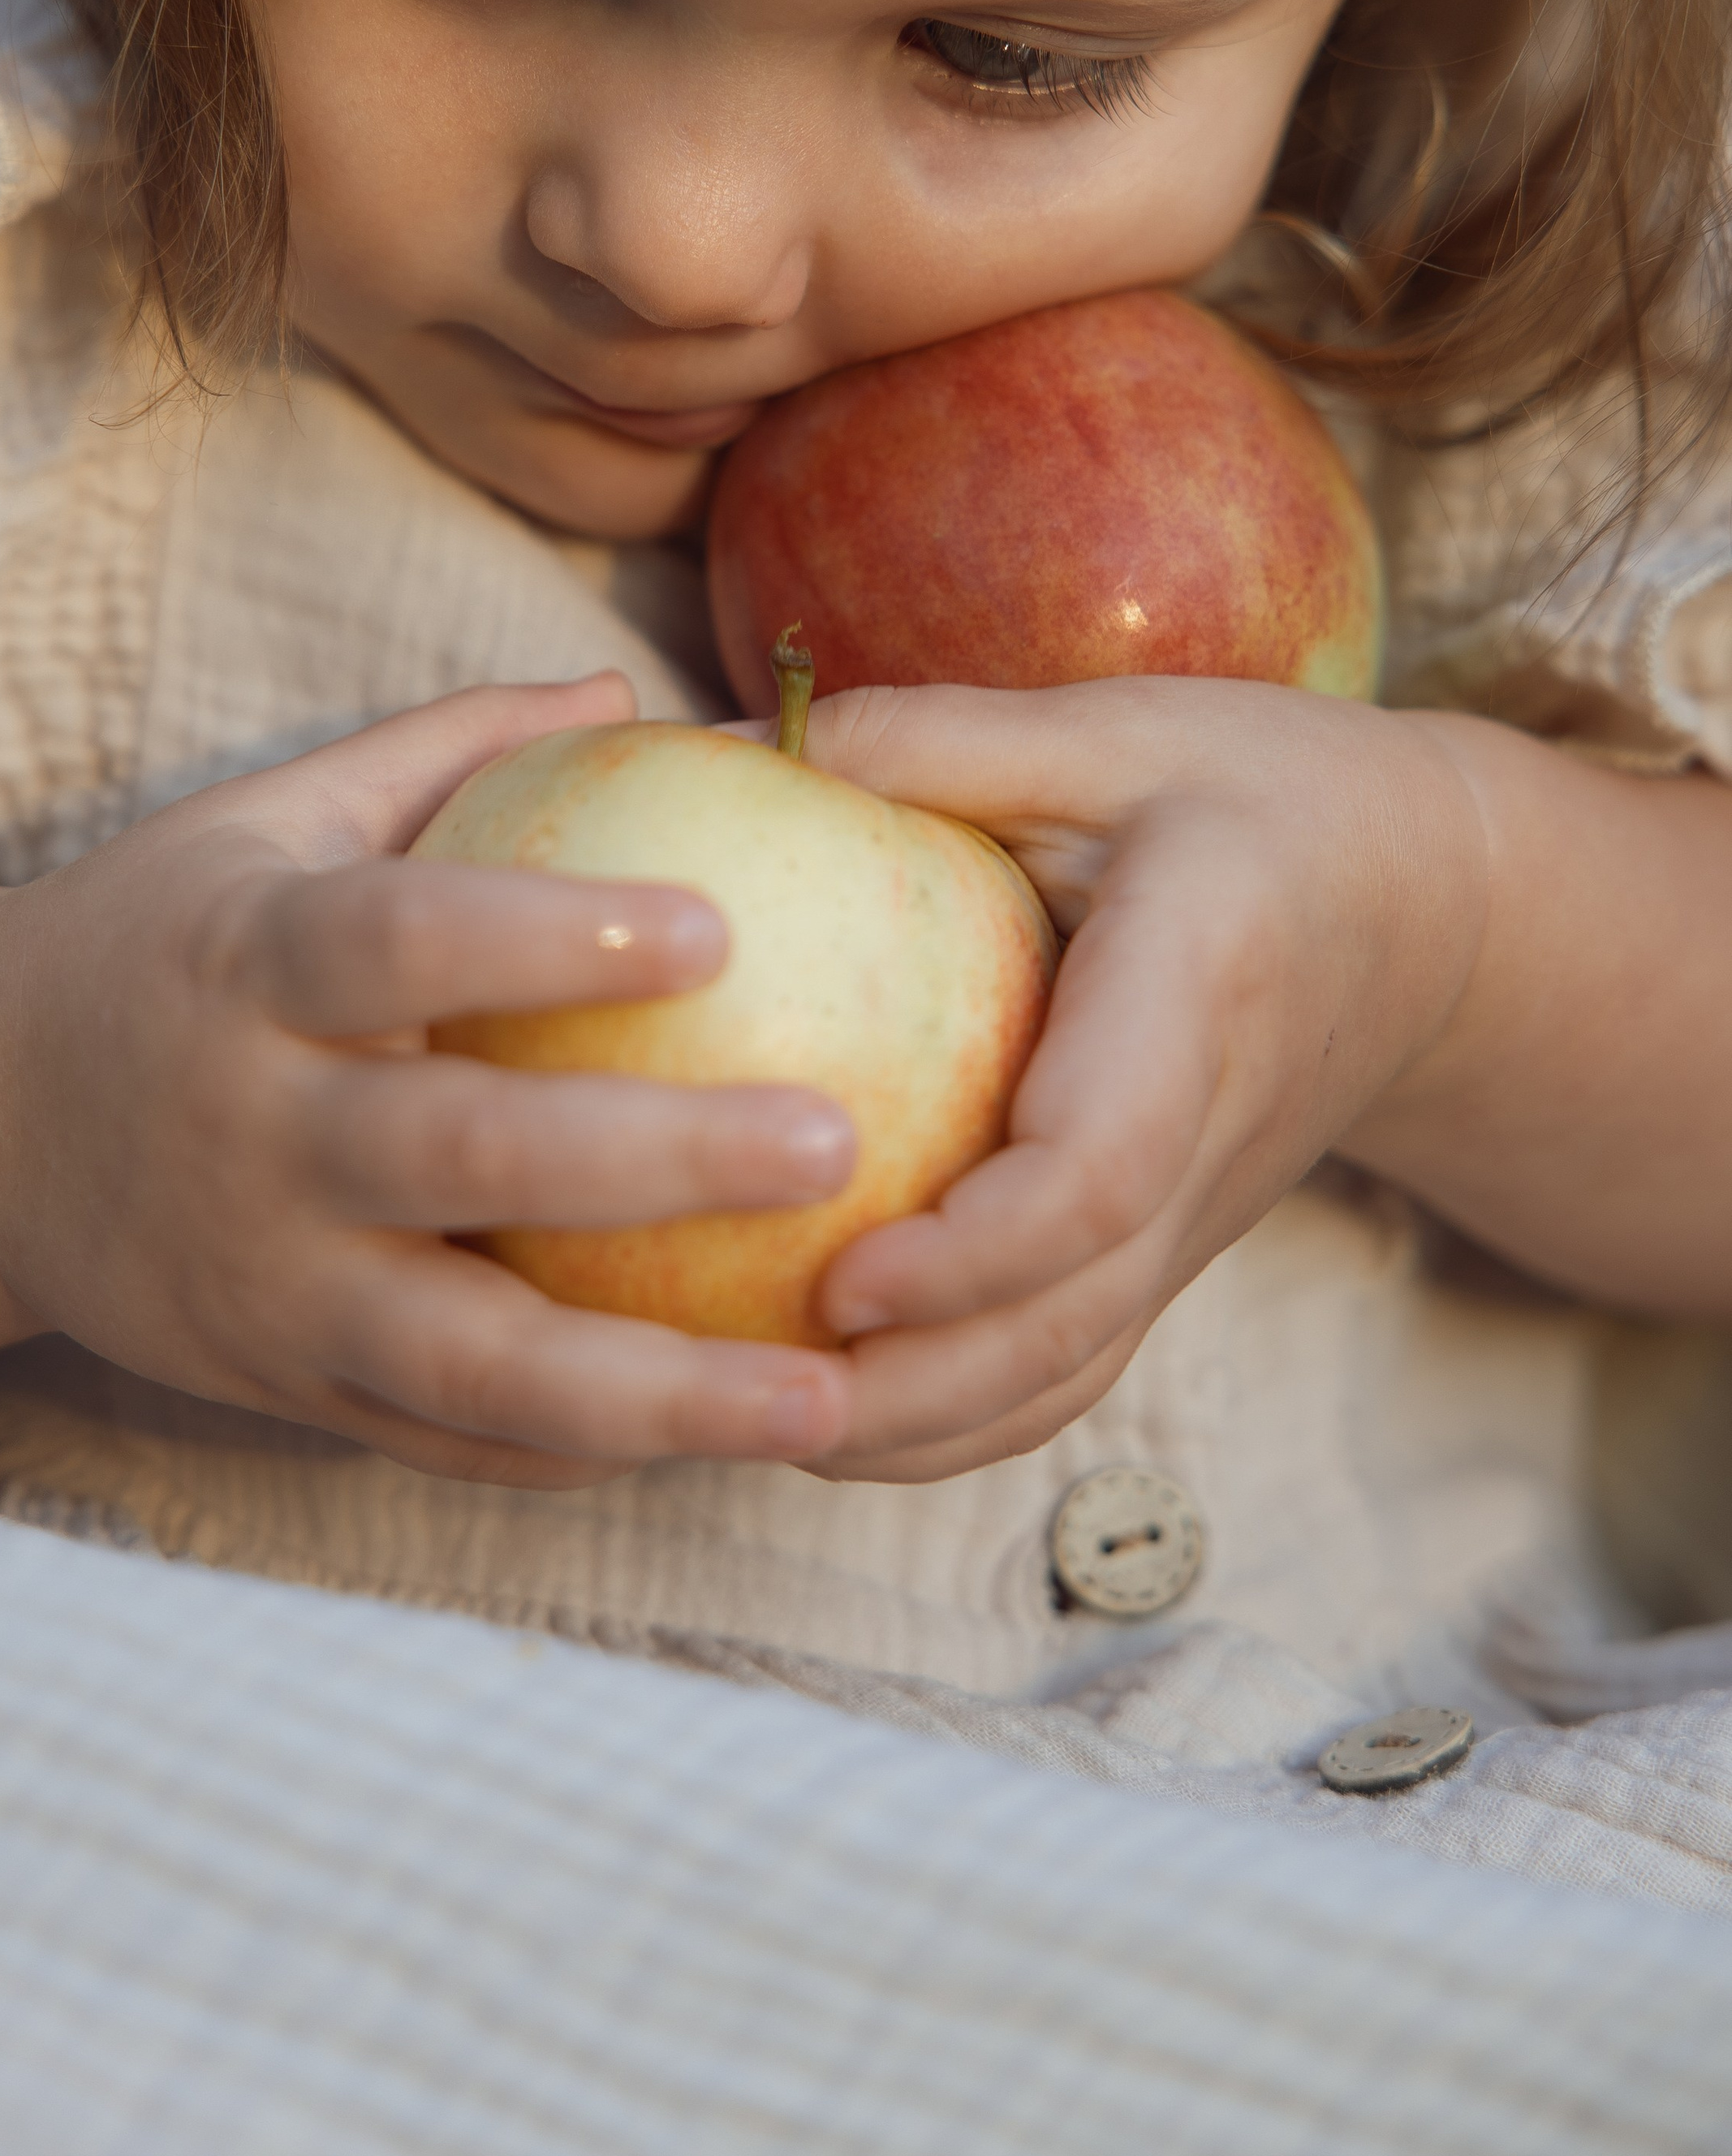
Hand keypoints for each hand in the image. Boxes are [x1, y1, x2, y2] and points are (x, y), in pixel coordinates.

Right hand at [0, 676, 855, 1487]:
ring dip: (655, 1390)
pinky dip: (583, 1453)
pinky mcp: (279, 1388)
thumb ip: (444, 751)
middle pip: (454, 1156)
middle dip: (651, 1159)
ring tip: (829, 1401)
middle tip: (836, 1143)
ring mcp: (261, 1283)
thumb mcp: (267, 815)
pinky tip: (731, 1442)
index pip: (397, 941)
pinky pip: (445, 1441)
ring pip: (461, 1359)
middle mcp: (247, 1131)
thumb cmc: (166, 940)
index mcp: (245, 963)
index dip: (549, 934)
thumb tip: (630, 686)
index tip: (721, 925)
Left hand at [787, 678, 1491, 1482]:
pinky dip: (961, 1415)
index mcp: (1199, 989)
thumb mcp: (1114, 727)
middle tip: (757, 1395)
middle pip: (1075, 1315)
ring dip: (927, 1427)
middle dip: (918, 1387)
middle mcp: (1209, 1135)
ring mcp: (1199, 1215)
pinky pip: (1072, 1362)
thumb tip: (718, 741)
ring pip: (1072, 1369)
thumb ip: (931, 739)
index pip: (1103, 1166)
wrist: (1435, 907)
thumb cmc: (1258, 793)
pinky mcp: (1170, 1249)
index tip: (843, 1277)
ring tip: (770, 1428)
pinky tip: (833, 1418)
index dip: (976, 1249)